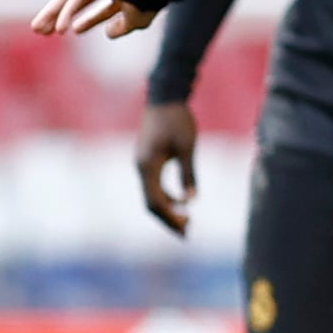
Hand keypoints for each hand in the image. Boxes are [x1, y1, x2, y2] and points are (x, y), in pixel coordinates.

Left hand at [30, 0, 149, 40]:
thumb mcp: (138, 18)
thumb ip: (123, 27)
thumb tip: (108, 34)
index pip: (102, 8)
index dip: (89, 20)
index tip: (76, 31)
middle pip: (78, 2)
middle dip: (60, 17)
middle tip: (43, 31)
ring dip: (54, 14)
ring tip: (38, 29)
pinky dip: (68, 12)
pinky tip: (61, 27)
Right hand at [133, 102, 199, 236]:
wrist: (165, 98)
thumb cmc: (178, 120)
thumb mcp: (187, 147)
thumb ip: (188, 174)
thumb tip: (191, 200)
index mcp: (147, 166)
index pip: (155, 201)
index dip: (170, 217)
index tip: (187, 229)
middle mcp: (140, 168)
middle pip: (150, 203)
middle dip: (168, 219)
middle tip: (188, 234)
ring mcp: (142, 164)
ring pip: (151, 195)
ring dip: (168, 210)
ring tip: (188, 221)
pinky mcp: (147, 161)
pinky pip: (153, 186)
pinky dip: (166, 197)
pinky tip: (183, 203)